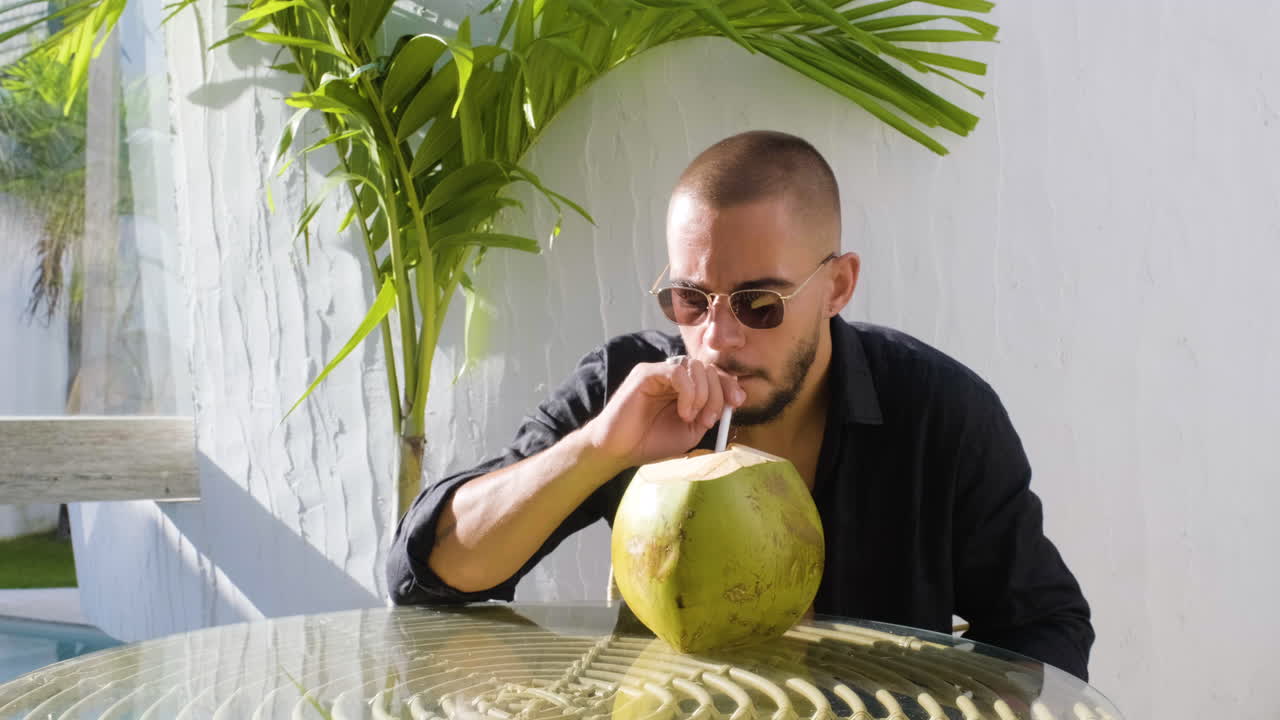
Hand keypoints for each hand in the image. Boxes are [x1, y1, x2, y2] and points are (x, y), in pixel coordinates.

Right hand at [584, 356, 744, 468]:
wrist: (619, 450)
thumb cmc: (650, 442)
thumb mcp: (690, 432)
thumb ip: (709, 414)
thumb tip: (732, 400)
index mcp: (685, 388)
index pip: (713, 374)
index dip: (728, 385)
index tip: (737, 402)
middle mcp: (673, 376)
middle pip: (708, 369)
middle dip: (717, 395)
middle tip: (708, 420)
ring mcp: (659, 372)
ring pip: (696, 367)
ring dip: (703, 394)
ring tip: (691, 417)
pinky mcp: (647, 373)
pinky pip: (678, 372)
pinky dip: (689, 392)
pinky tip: (683, 412)